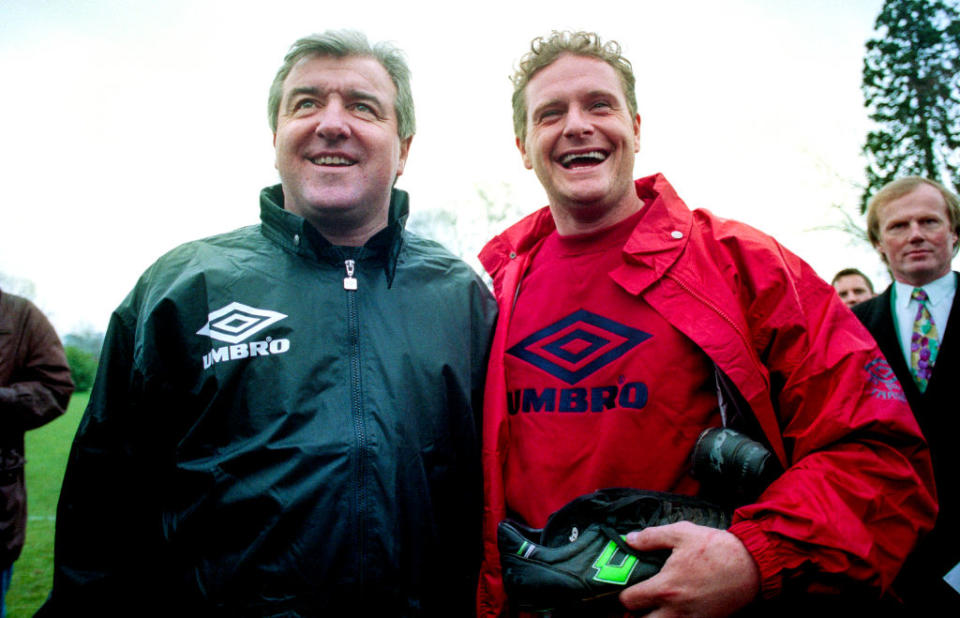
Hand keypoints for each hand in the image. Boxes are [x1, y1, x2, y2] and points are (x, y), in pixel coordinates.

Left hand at [618, 521, 758, 616]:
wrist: (753, 565)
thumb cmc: (717, 547)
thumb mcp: (682, 533)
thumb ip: (651, 537)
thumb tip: (629, 539)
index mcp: (666, 587)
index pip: (629, 601)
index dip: (624, 595)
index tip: (627, 588)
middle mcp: (677, 609)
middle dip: (636, 614)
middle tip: (638, 603)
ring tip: (655, 607)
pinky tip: (675, 609)